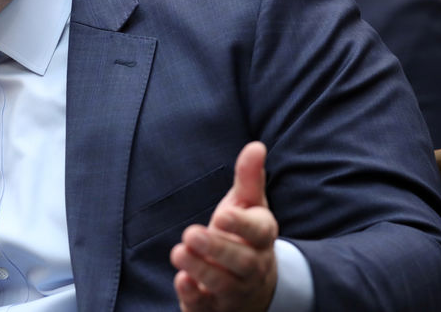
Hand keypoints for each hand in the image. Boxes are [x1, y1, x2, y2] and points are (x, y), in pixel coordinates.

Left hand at [170, 141, 277, 311]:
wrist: (255, 287)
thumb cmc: (245, 236)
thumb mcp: (249, 206)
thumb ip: (249, 178)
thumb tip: (256, 145)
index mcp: (262, 238)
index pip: (259, 232)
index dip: (242, 225)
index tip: (223, 214)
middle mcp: (253, 267)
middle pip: (241, 261)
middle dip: (217, 248)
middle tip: (191, 233)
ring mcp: (235, 290)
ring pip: (223, 285)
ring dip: (201, 270)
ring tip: (179, 252)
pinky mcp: (215, 308)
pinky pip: (207, 307)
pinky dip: (194, 297)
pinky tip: (180, 281)